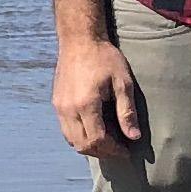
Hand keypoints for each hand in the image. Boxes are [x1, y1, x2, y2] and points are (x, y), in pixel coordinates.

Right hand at [55, 37, 145, 158]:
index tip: (127, 150)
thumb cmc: (104, 58)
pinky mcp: (56, 103)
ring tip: (108, 142)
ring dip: (89, 146)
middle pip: (83, 145)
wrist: (79, 39)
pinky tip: (94, 130)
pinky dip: (79, 136)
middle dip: (102, 152)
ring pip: (71, 140)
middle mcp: (68, 109)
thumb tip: (134, 137)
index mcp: (86, 104)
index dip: (113, 150)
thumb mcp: (122, 82)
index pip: (98, 140)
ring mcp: (59, 107)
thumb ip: (127, 111)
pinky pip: (66, 129)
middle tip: (118, 149)